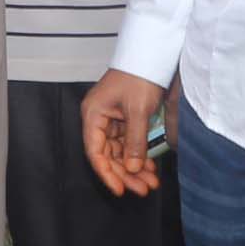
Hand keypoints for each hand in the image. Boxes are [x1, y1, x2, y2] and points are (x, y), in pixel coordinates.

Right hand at [83, 70, 166, 196]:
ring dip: (134, 167)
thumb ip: (134, 142)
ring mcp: (112, 119)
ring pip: (119, 151)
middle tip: (143, 189)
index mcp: (93, 115)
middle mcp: (98, 119)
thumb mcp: (139, 111)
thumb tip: (130, 169)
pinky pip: (129, 143)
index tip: (120, 190)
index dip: (106, 173)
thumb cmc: (139, 77)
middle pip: (108, 154)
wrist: (151, 55)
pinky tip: (150, 167)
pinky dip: (139, 155)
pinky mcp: (125, 118)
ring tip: (151, 182)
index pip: (95, 152)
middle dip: (125, 173)